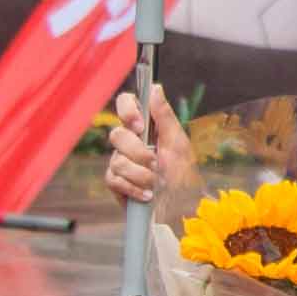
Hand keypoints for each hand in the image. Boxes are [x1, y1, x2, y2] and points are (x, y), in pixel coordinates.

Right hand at [102, 90, 199, 209]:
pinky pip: (114, 180)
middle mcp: (130, 141)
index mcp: (146, 126)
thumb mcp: (179, 143)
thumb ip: (164, 116)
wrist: (181, 208)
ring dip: (140, 174)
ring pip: (116, 160)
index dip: (127, 109)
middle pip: (117, 134)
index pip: (126, 103)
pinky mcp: (116, 182)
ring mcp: (120, 161)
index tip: (139, 125)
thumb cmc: (183, 174)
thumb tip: (155, 87)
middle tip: (156, 163)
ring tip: (156, 183)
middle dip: (138, 153)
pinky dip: (133, 188)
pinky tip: (147, 195)